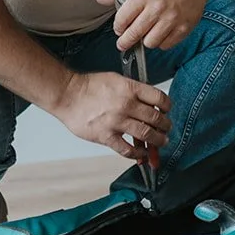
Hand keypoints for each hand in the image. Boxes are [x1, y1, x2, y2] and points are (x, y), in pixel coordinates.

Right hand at [49, 71, 171, 161]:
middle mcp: (126, 105)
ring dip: (157, 141)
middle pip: (156, 118)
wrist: (67, 95)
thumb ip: (134, 91)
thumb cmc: (89, 87)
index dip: (167, 106)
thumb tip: (149, 102)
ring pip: (146, 135)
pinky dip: (138, 154)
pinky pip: (127, 150)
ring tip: (160, 142)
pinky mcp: (106, 136)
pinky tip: (142, 154)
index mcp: (130, 88)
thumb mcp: (116, 80)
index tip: (167, 111)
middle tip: (166, 129)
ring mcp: (116, 122)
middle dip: (165, 126)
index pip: (159, 98)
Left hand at [97, 0, 214, 51]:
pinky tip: (160, 33)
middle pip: (134, 34)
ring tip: (145, 34)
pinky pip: (166, 44)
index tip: (119, 29)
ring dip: (145, 41)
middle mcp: (157, 8)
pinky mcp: (183, 28)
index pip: (122, 19)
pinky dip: (161, 42)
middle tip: (123, 42)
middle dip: (125, 41)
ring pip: (150, 43)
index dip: (118, 27)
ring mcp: (171, 19)